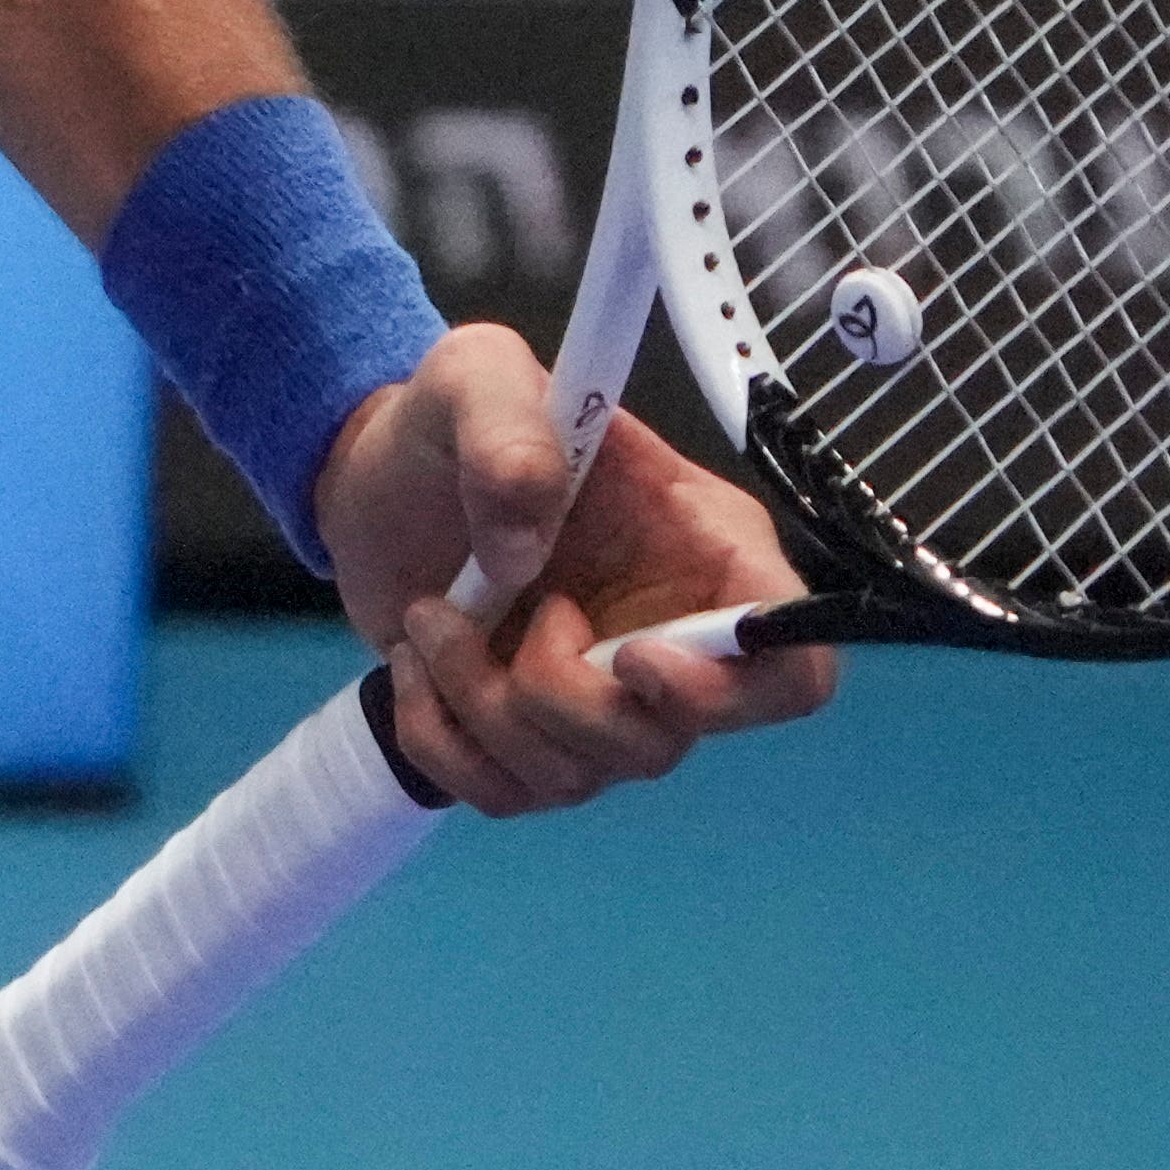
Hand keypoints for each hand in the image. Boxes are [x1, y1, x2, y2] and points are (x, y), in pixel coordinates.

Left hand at [310, 330, 841, 818]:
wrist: (374, 479)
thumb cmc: (451, 424)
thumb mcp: (474, 375)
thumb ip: (508, 429)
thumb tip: (524, 552)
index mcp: (704, 555)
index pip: (795, 670)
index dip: (730, 691)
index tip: (629, 655)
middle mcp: (668, 644)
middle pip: (669, 744)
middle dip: (562, 694)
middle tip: (508, 602)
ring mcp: (599, 704)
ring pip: (578, 775)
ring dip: (479, 701)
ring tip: (430, 613)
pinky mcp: (526, 739)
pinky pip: (501, 794)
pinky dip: (438, 737)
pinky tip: (414, 661)